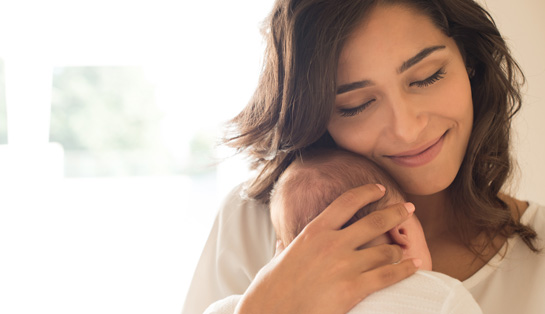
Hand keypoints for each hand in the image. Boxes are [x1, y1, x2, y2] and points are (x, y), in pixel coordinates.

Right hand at [234, 184, 418, 313]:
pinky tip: (414, 266)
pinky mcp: (353, 289)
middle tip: (408, 209)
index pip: (346, 202)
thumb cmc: (270, 289)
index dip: (366, 192)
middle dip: (395, 213)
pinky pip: (388, 275)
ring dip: (397, 251)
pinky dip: (405, 270)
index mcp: (313, 232)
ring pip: (384, 251)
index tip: (380, 189)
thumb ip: (285, 248)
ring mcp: (344, 266)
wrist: (269, 313)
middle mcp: (332, 244)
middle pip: (373, 222)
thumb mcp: (277, 260)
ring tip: (405, 251)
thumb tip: (282, 243)